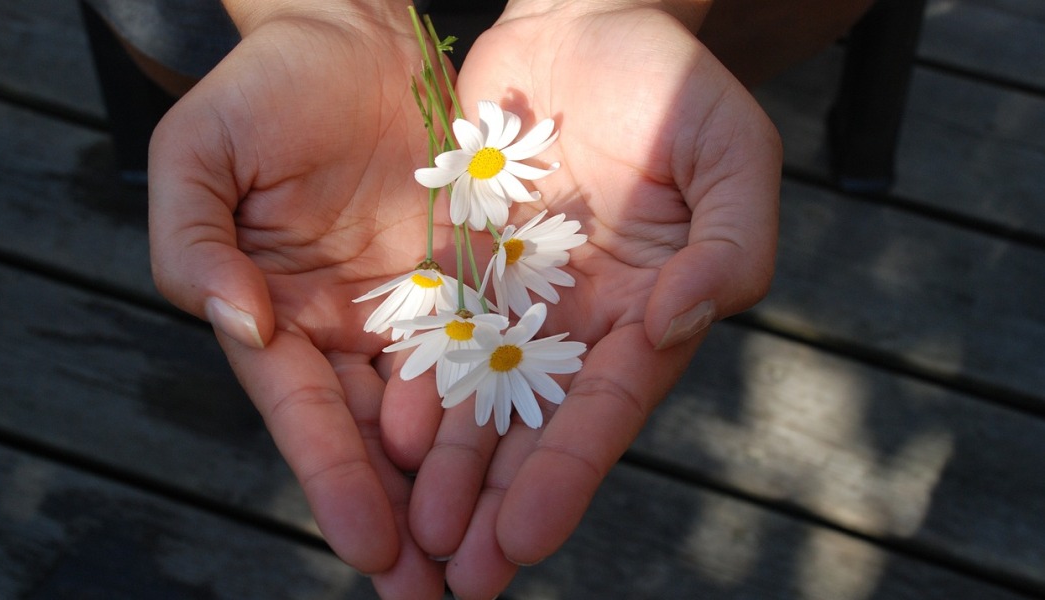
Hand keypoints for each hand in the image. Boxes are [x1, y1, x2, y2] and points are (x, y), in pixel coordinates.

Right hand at [148, 5, 454, 597]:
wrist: (355, 33)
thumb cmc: (265, 88)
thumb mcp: (199, 157)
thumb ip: (193, 245)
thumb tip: (241, 327)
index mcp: (278, 314)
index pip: (306, 415)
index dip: (334, 481)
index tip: (368, 547)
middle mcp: (349, 330)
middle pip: (375, 440)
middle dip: (402, 520)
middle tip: (433, 595)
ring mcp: (414, 309)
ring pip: (442, 415)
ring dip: (462, 489)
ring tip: (487, 562)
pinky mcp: (471, 279)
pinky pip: (496, 349)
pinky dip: (507, 411)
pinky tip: (531, 466)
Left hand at [401, 4, 780, 597]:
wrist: (587, 22)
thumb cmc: (675, 84)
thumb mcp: (735, 154)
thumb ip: (733, 244)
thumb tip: (678, 321)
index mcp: (646, 312)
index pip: (604, 409)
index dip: (567, 474)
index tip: (525, 537)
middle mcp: (575, 321)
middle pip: (532, 427)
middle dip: (497, 503)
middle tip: (459, 581)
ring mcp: (513, 295)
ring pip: (473, 395)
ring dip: (446, 469)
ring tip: (413, 537)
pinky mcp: (460, 262)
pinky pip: (429, 329)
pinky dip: (411, 383)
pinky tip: (385, 437)